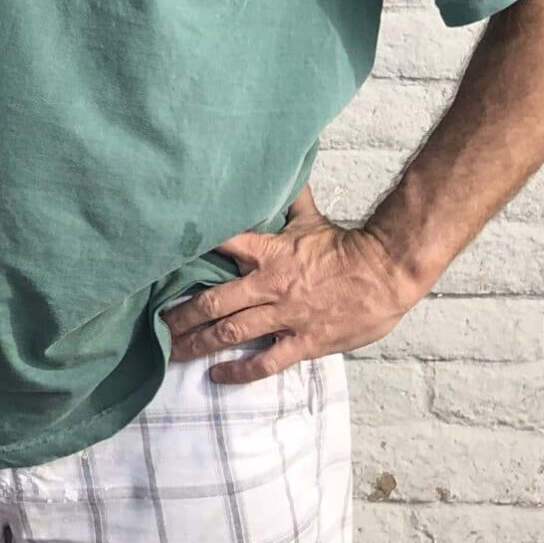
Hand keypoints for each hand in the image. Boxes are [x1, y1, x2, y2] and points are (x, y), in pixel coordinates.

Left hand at [163, 187, 420, 382]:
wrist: (387, 273)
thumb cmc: (347, 247)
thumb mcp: (311, 218)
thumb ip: (287, 199)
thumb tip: (276, 168)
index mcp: (268, 253)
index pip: (219, 247)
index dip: (187, 253)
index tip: (158, 264)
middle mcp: (269, 286)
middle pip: (213, 302)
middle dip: (181, 316)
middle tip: (156, 325)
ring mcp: (285, 317)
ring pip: (231, 333)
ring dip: (198, 343)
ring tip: (172, 351)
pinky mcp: (303, 342)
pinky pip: (265, 362)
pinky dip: (239, 371)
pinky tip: (218, 374)